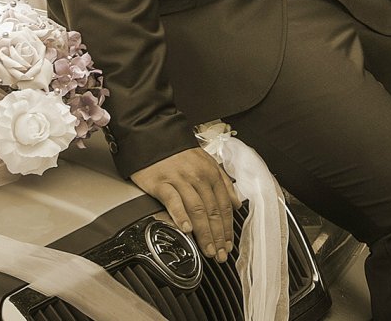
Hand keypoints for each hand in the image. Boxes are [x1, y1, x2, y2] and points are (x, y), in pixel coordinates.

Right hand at [129, 147, 240, 261]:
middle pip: (212, 211)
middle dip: (218, 236)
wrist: (153, 136)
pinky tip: (186, 229)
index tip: (228, 244)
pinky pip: (173, 201)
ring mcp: (180, 180)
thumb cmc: (179, 152)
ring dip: (204, 232)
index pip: (224, 205)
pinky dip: (181, 216)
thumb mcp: (207, 161)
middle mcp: (198, 177)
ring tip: (208, 249)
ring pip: (197, 209)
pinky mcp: (161, 182)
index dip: (227, 227)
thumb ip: (223, 182)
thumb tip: (237, 202)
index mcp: (211, 173)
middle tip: (220, 254)